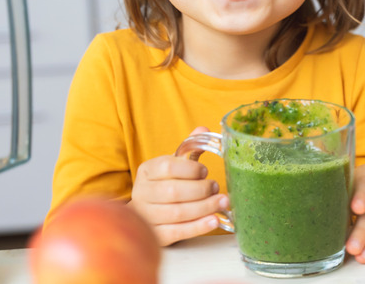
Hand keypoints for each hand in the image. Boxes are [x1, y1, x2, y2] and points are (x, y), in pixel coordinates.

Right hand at [129, 127, 228, 245]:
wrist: (146, 213)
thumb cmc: (164, 184)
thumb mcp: (173, 164)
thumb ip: (188, 149)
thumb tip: (204, 129)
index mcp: (147, 171)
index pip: (167, 167)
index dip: (190, 169)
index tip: (205, 172)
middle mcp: (142, 193)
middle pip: (173, 192)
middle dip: (201, 190)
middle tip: (217, 188)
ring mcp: (147, 216)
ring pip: (178, 213)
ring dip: (204, 208)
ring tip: (222, 203)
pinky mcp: (156, 235)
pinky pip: (178, 232)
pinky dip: (199, 227)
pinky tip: (214, 220)